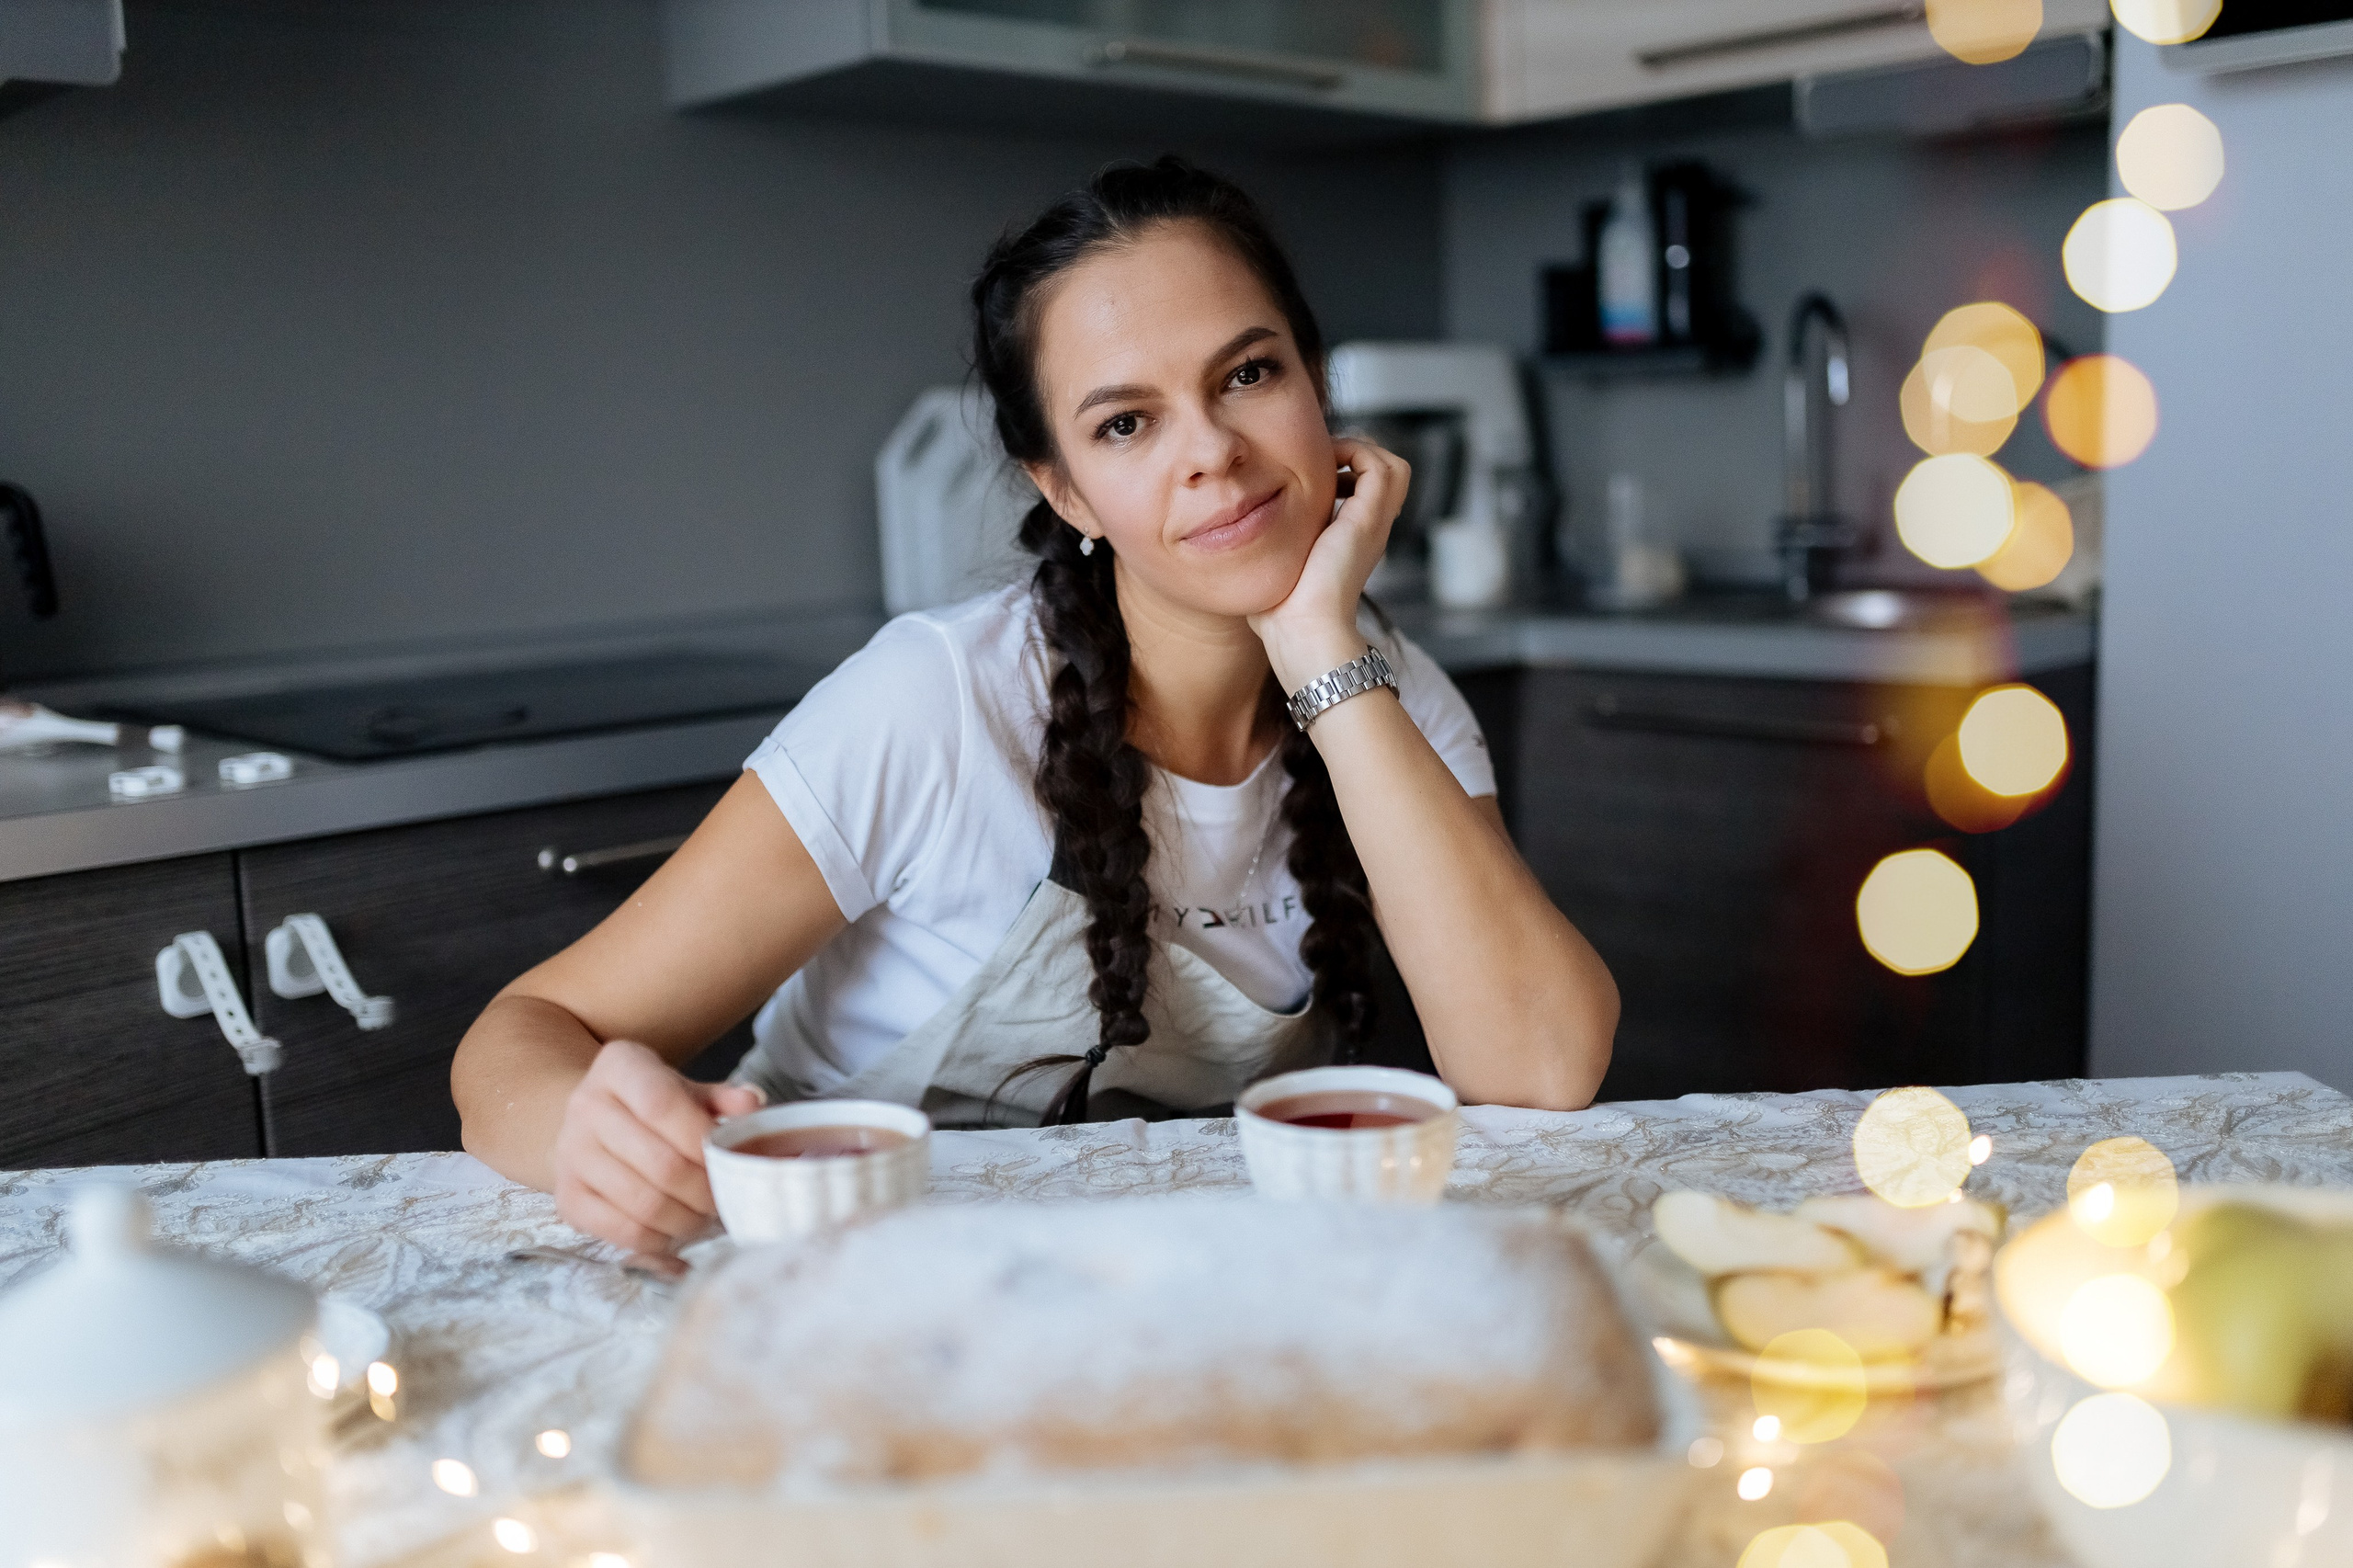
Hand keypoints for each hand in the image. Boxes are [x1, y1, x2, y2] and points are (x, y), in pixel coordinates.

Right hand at [550, 1039, 764, 1254]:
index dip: (702, 1139)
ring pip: (643, 1203)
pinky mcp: (566, 1198)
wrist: (590, 1124)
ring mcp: (570, 1155)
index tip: (729, 1158)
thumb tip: (752, 1105)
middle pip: (660, 1163)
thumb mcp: (684, 1087)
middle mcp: (585, 1106)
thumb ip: (720, 1097)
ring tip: (705, 1216)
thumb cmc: (650, 1104)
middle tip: (725, 1198)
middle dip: (704, 1190)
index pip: (663, 1105)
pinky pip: (622, 1230)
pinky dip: (659, 1239)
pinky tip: (675, 1229)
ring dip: (687, 1219)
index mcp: (618, 1066)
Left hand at [1250, 435, 1408, 691]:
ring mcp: (1372, 525)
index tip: (1306, 475)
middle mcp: (1367, 531)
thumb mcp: (1275, 569)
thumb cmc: (1280, 613)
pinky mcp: (1367, 520)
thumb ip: (1268, 550)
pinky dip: (1356, 454)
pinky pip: (1380, 466)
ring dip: (1359, 452)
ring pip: (1392, 467)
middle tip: (1321, 462)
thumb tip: (1238, 538)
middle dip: (1355, 456)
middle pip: (1386, 475)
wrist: (1301, 631)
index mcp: (1350, 542)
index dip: (1341, 473)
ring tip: (1326, 460)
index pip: (1363, 492)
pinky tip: (1323, 467)